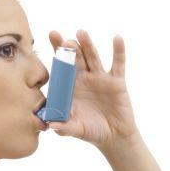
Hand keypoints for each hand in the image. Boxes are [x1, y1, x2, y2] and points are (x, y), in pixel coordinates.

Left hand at [47, 29, 138, 148]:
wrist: (114, 137)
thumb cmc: (91, 131)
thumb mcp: (76, 130)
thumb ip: (64, 127)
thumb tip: (50, 125)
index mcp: (71, 87)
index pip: (61, 67)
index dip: (56, 53)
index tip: (50, 39)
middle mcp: (84, 79)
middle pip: (75, 58)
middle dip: (69, 48)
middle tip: (62, 39)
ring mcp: (100, 78)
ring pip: (93, 57)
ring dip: (87, 45)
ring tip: (80, 33)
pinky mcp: (116, 81)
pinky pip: (118, 64)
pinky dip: (118, 51)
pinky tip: (116, 38)